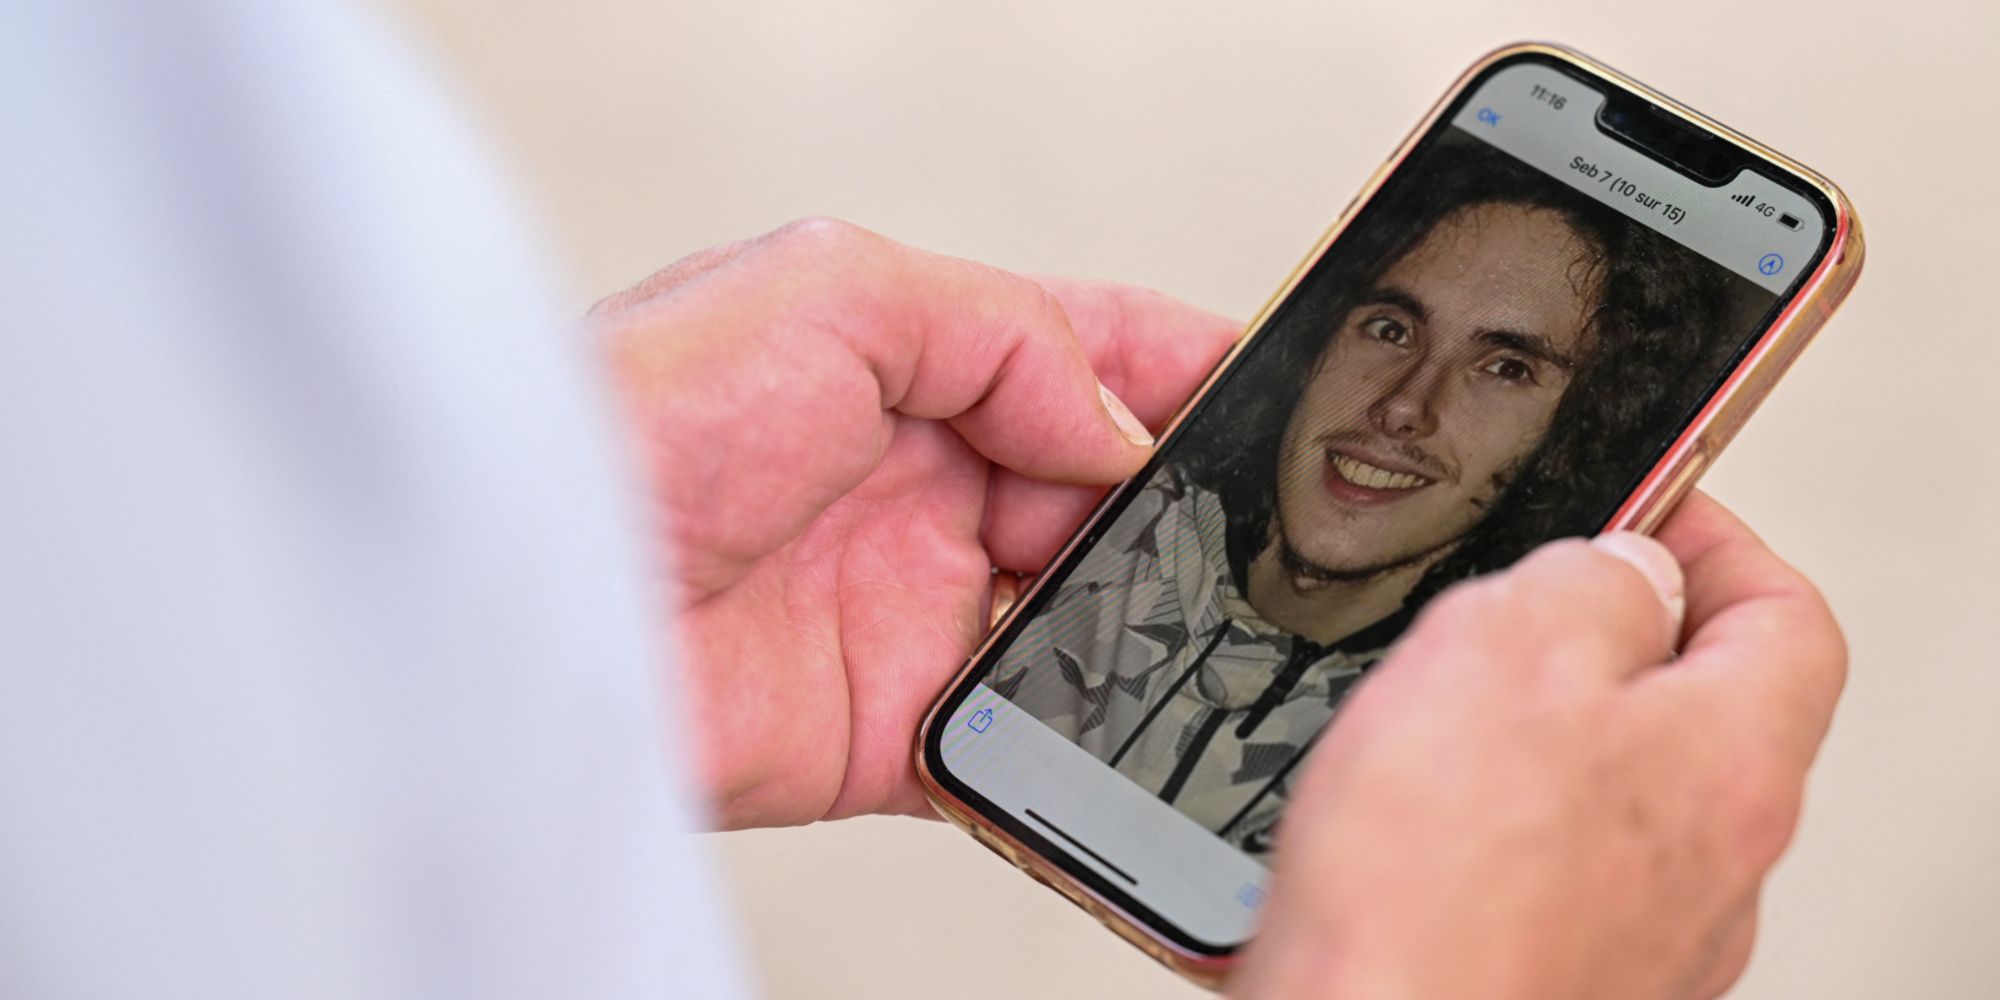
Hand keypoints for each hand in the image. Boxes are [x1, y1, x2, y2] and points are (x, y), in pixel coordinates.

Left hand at [591, 218, 1239, 827]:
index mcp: (899, 368)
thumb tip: (1110, 422)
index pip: (1075, 354)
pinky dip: (1069, 746)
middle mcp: (911, 488)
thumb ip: (997, 332)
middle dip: (1166, 508)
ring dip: (1132, 624)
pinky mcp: (886, 728)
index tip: (1264, 391)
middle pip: (1091, 497)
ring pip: (1071, 622)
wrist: (535, 603)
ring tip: (1186, 621)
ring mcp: (905, 608)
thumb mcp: (830, 290)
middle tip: (1228, 523)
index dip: (1174, 368)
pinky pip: (1012, 745)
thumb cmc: (637, 422)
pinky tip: (1112, 724)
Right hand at [1231, 493, 1845, 999]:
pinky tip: (1415, 826)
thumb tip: (1618, 567)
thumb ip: (1587, 580)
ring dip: (1547, 742)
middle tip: (1521, 613)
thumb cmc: (1438, 887)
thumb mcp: (1506, 643)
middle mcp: (1716, 863)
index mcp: (1731, 760)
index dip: (1716, 545)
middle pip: (1706, 710)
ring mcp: (1648, 936)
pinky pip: (1555, 871)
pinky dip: (1498, 829)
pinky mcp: (1567, 976)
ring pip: (1623, 796)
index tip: (1643, 515)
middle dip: (1614, 642)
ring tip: (1444, 728)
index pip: (1788, 618)